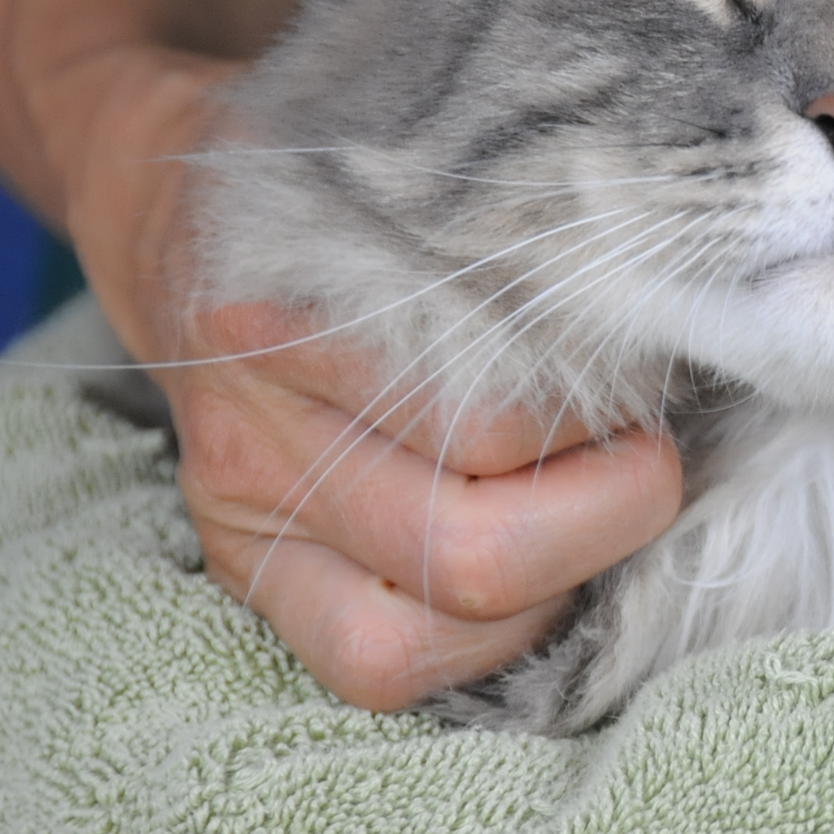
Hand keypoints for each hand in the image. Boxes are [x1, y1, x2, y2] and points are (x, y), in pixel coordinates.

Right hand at [55, 47, 682, 711]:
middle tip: (653, 458)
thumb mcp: (409, 164)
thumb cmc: (327, 179)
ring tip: (592, 508)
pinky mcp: (250, 584)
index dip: (595, 425)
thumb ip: (511, 220)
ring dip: (553, 585)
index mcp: (281, 325)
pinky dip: (484, 637)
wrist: (166, 200)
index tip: (642, 378)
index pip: (487, 428)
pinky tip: (534, 568)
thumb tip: (667, 286)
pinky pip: (376, 669)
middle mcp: (250, 441)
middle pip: (470, 551)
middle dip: (603, 518)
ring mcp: (241, 525)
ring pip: (430, 634)